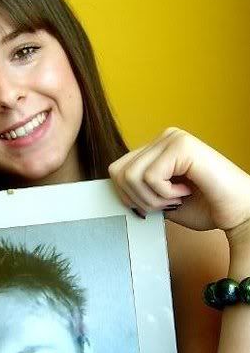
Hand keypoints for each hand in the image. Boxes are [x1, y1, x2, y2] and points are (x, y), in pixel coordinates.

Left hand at [108, 127, 249, 239]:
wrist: (238, 214)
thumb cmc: (206, 208)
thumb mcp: (160, 201)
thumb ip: (139, 191)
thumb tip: (115, 192)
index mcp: (157, 149)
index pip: (117, 170)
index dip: (127, 196)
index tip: (154, 206)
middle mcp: (163, 138)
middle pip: (117, 172)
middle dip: (138, 199)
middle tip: (167, 202)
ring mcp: (173, 138)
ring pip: (130, 176)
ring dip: (153, 198)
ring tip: (178, 197)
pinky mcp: (181, 145)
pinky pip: (149, 177)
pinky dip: (165, 194)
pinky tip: (186, 190)